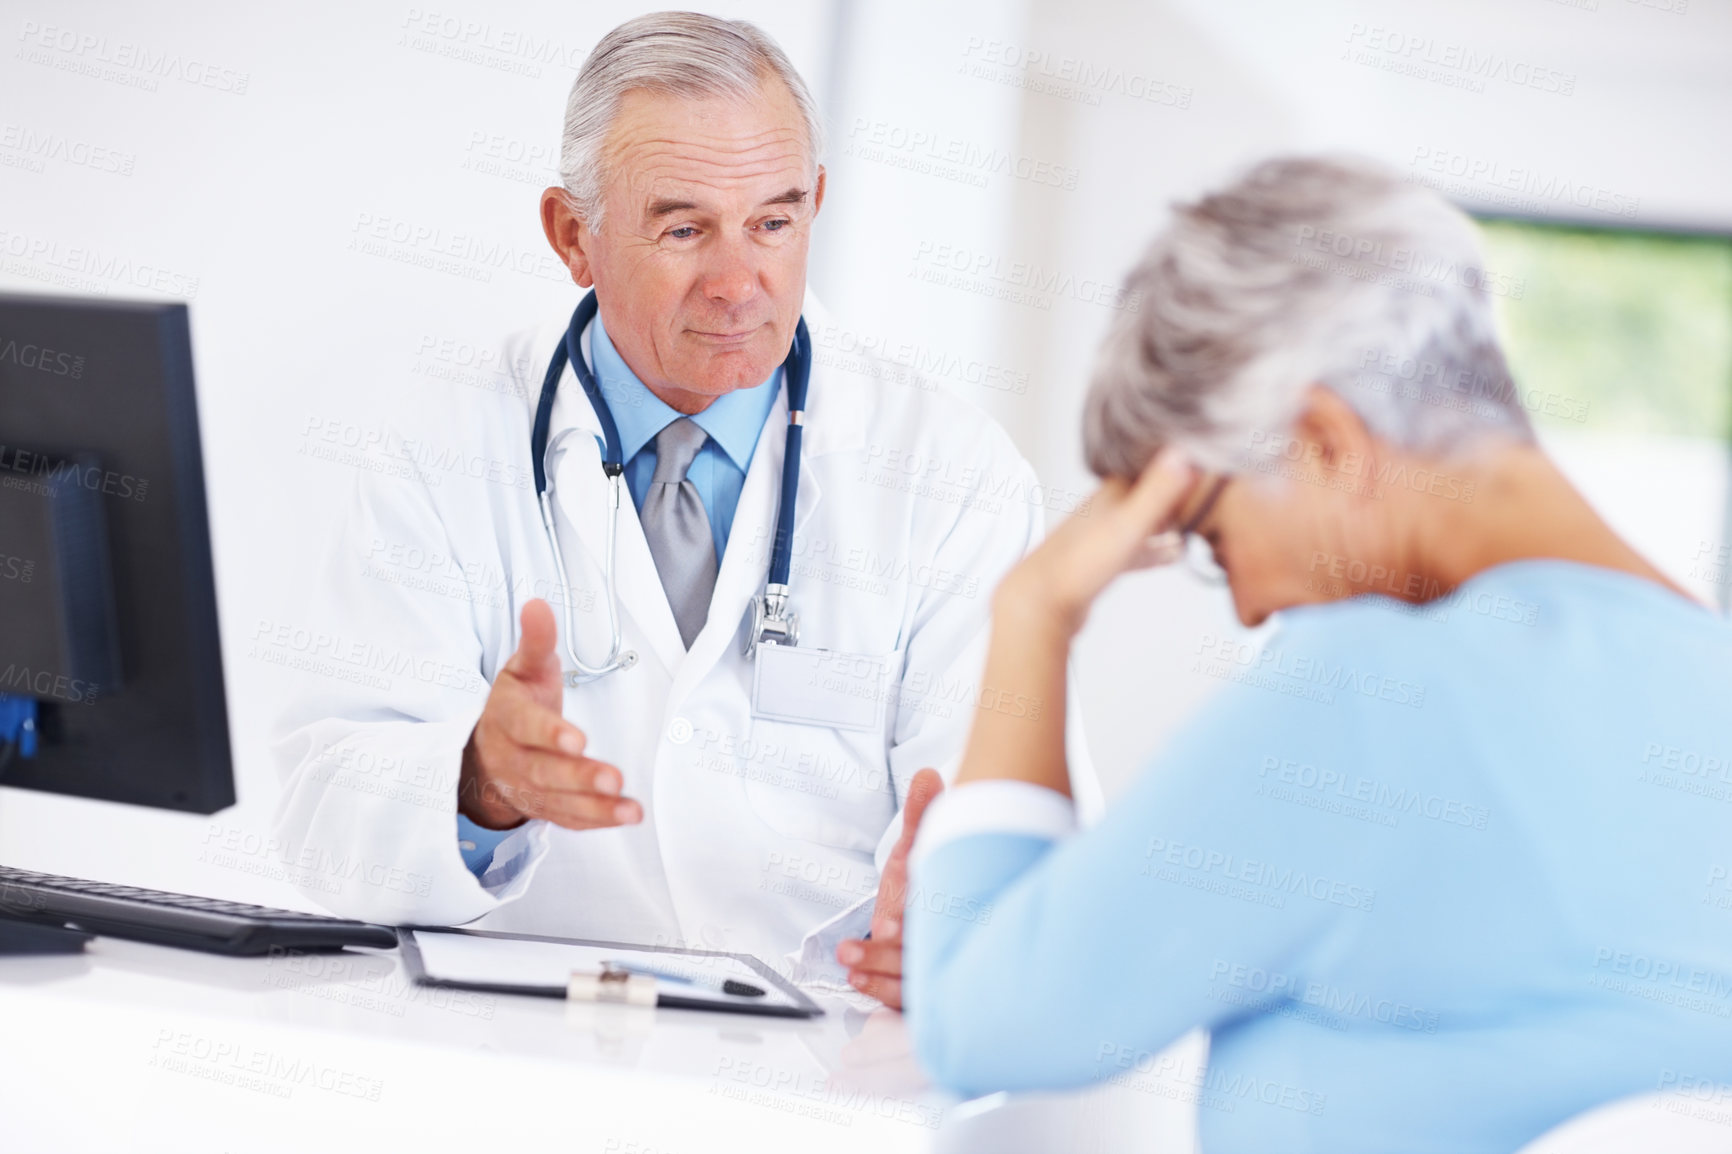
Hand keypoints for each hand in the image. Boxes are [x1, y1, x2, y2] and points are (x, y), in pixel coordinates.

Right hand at [457, 599, 642, 830]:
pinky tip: (625, 816)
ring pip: (558, 802)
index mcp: (508, 719)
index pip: (526, 728)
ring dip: (593, 806)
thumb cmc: (516, 704)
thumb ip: (536, 640)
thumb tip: (538, 605)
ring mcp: (527, 788)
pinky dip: (596, 821)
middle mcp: (514, 758)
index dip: (549, 734)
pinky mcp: (544, 808)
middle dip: (578, 777)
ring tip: (627, 808)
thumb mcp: (523, 668)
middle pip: (544, 772)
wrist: (487, 751)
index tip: (577, 739)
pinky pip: (568, 819)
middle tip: (610, 778)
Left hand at [836, 768, 943, 1009]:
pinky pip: (905, 997)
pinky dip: (880, 989)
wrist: (934, 902)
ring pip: (914, 980)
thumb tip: (927, 776)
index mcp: (958, 906)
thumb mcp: (921, 845)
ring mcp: (939, 967)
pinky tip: (856, 977)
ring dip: (879, 972)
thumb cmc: (927, 875)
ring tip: (848, 959)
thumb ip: (923, 814)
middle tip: (858, 949)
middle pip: (926, 957)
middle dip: (891, 957)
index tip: (891, 926)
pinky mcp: (921, 987)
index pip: (943, 920)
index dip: (917, 924)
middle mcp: (952, 941)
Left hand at [996, 448, 1197, 636]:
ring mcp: (1101, 537)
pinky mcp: (1099, 565)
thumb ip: (1158, 491)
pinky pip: (1135, 553)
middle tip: (1212, 495)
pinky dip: (1156, 552)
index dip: (1179, 463)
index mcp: (1111, 494)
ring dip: (1169, 525)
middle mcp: (1105, 510)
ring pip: (1142, 524)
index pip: (1150, 468)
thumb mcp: (1128, 524)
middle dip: (1178, 494)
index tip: (1208, 462)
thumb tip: (1185, 449)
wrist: (1040, 604)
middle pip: (1149, 495)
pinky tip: (1174, 557)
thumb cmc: (1081, 564)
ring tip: (1200, 527)